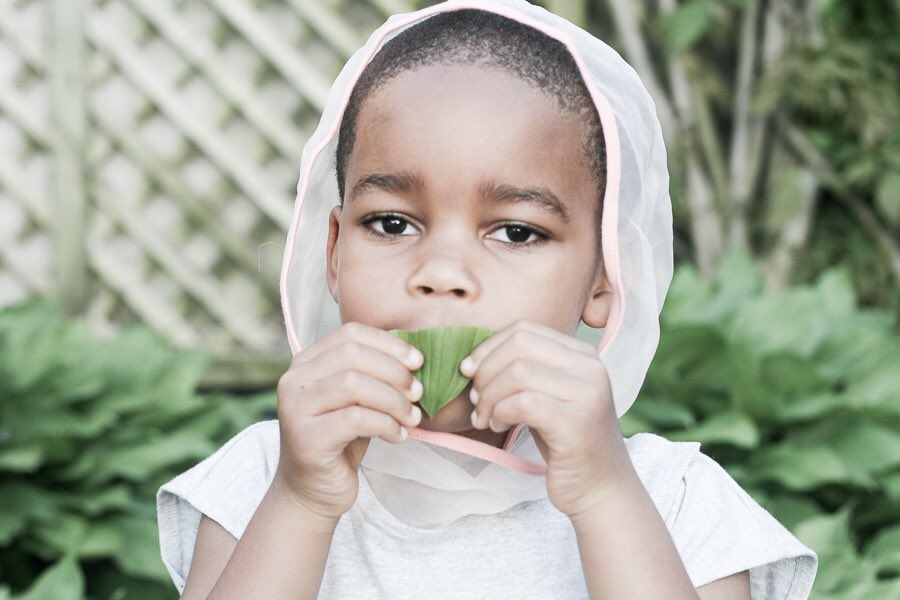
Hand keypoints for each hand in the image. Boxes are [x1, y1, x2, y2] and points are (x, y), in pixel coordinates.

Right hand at [274, 323, 423, 520]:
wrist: (313, 491)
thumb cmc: (342, 440)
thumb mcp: (358, 399)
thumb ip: (373, 373)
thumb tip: (414, 355)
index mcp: (306, 361)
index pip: (350, 333)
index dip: (389, 343)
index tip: (418, 361)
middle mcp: (294, 379)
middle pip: (352, 354)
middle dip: (394, 371)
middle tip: (418, 392)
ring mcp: (295, 408)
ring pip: (353, 383)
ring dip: (393, 399)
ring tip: (412, 417)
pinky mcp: (305, 438)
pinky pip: (355, 418)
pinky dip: (386, 424)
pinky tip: (398, 436)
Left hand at [462, 320, 634, 518]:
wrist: (601, 490)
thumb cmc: (565, 443)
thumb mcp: (547, 396)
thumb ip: (524, 370)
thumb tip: (473, 361)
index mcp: (583, 355)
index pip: (525, 329)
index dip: (489, 346)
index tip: (469, 371)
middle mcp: (591, 367)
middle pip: (520, 344)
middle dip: (486, 370)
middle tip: (476, 399)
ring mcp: (588, 394)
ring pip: (518, 372)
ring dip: (489, 396)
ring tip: (485, 418)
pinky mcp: (576, 423)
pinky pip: (523, 403)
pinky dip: (500, 413)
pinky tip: (497, 427)